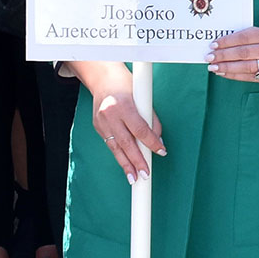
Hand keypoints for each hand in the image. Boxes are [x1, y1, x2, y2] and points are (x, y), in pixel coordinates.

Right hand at [74, 61, 163, 183]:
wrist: (103, 79)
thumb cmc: (127, 86)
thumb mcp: (142, 98)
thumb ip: (150, 119)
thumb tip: (157, 140)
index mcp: (123, 105)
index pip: (140, 129)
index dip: (151, 143)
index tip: (161, 151)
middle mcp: (110, 114)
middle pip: (126, 143)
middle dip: (137, 161)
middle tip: (146, 174)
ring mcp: (101, 122)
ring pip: (115, 148)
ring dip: (126, 165)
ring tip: (134, 178)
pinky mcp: (97, 127)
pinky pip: (110, 144)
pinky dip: (119, 154)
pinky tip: (126, 165)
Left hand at [206, 23, 258, 83]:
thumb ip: (251, 36)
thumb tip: (224, 43)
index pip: (246, 37)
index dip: (228, 41)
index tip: (214, 44)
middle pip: (244, 53)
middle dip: (224, 55)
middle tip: (209, 57)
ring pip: (246, 67)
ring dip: (227, 68)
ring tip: (213, 67)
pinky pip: (251, 77)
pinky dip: (235, 75)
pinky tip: (224, 73)